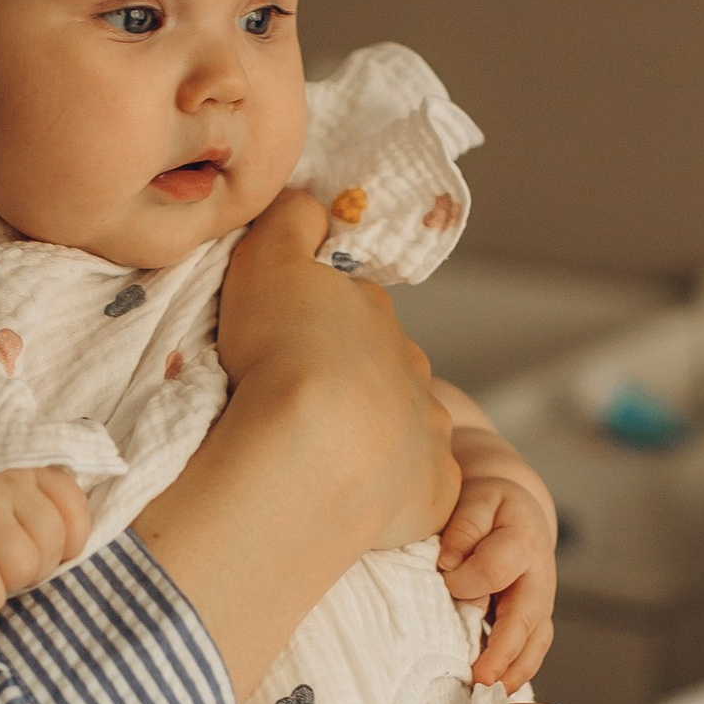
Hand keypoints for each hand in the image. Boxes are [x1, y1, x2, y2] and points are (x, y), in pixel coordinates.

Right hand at [214, 193, 458, 552]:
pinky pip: (416, 488)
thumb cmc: (285, 350)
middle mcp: (415, 372)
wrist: (314, 450)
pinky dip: (391, 491)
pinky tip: (352, 500)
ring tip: (318, 460)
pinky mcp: (434, 493)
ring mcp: (430, 435)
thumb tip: (309, 203)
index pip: (354, 313)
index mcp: (378, 317)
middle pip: (383, 373)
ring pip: (405, 430)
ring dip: (371, 438)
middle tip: (295, 408)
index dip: (319, 327)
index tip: (285, 347)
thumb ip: (290, 220)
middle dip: (350, 384)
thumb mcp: (269, 259)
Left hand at [438, 471, 556, 687]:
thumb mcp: (477, 499)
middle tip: (481, 679)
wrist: (515, 509)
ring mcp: (541, 603)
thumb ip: (465, 527)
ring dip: (515, 672)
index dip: (468, 577)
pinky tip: (497, 695)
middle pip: (526, 617)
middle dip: (503, 650)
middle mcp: (539, 577)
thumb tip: (449, 565)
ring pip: (535, 642)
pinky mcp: (535, 621)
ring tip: (491, 698)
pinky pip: (532, 652)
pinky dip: (517, 675)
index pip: (498, 567)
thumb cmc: (488, 505)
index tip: (444, 573)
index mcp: (523, 540)